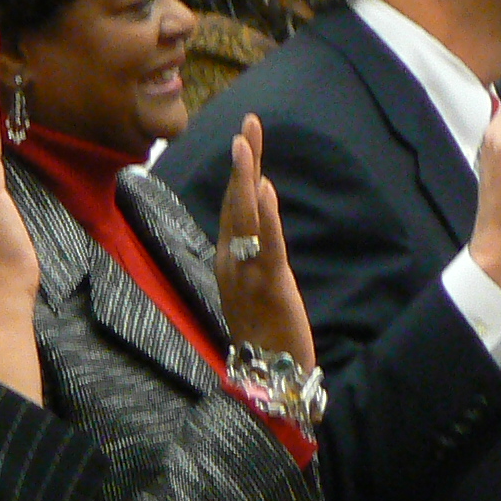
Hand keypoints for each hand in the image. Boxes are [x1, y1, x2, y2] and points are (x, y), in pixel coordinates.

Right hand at [215, 116, 315, 366]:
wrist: (270, 377)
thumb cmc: (266, 334)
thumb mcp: (256, 286)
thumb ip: (254, 251)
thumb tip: (260, 211)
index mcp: (229, 260)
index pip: (233, 207)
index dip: (238, 171)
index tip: (244, 137)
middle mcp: (231, 261)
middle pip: (235, 203)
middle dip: (243, 162)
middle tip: (248, 124)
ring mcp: (247, 272)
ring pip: (244, 218)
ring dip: (246, 177)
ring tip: (247, 142)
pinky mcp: (269, 284)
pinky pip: (267, 245)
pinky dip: (265, 215)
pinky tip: (264, 188)